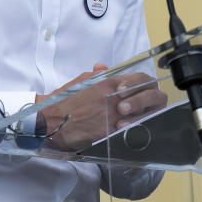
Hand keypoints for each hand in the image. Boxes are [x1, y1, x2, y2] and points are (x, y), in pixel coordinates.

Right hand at [35, 63, 167, 150]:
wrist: (50, 118)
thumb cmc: (66, 99)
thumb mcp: (83, 80)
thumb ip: (99, 74)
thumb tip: (105, 68)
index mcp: (110, 82)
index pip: (142, 80)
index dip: (147, 85)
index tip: (144, 90)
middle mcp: (115, 98)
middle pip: (148, 98)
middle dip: (151, 102)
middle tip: (146, 107)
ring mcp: (113, 117)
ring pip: (143, 116)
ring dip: (143, 118)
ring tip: (138, 119)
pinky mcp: (108, 133)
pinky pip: (130, 131)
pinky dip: (132, 131)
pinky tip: (129, 131)